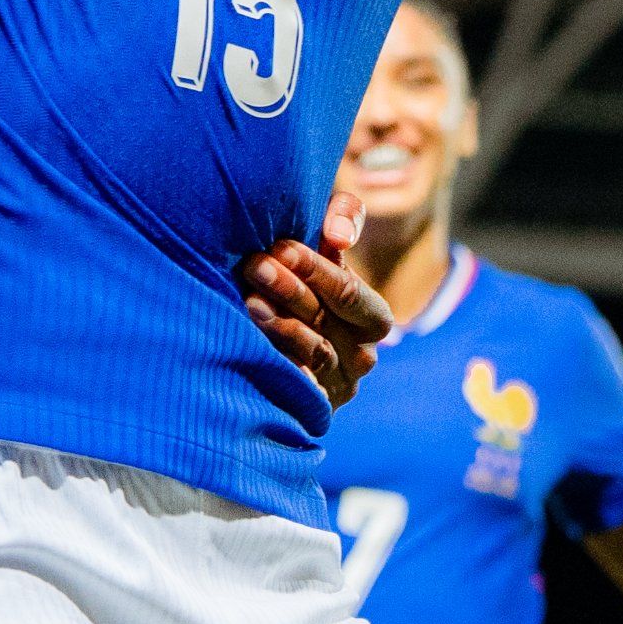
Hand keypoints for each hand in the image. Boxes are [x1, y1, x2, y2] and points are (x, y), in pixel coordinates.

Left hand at [240, 192, 393, 406]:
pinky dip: (276, 363)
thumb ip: (345, 215)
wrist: (287, 331)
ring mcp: (338, 386)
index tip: (280, 246)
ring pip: (311, 353)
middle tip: (254, 264)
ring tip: (248, 301)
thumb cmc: (309, 278)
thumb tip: (339, 236)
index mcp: (374, 318)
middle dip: (289, 289)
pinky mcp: (312, 408)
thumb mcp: (331, 242)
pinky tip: (250, 345)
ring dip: (280, 325)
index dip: (315, 268)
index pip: (349, 292)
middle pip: (326, 319)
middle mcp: (362, 357)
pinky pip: (295, 386)